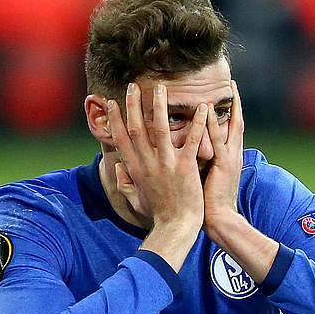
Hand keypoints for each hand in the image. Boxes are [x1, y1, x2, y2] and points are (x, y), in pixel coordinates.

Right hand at [106, 82, 209, 233]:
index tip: (112, 102)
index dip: (115, 118)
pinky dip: (198, 123)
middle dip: (133, 104)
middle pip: (137, 127)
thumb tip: (119, 170)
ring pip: (161, 128)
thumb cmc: (158, 215)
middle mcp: (148, 163)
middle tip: (133, 86)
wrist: (175, 227)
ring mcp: (166, 164)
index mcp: (135, 169)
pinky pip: (192, 140)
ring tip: (161, 88)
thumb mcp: (135, 200)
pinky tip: (202, 107)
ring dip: (160, 106)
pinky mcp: (186, 168)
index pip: (120, 138)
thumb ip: (125, 184)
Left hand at [202, 81, 245, 239]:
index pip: (230, 130)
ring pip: (229, 126)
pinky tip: (206, 108)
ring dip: (227, 106)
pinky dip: (211, 123)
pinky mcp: (222, 164)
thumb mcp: (208, 179)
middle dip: (236, 103)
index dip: (230, 113)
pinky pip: (216, 139)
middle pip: (236, 122)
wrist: (220, 220)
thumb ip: (203, 163)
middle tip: (232, 83)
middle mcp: (233, 155)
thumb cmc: (210, 204)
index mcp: (230, 158)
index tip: (225, 97)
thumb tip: (193, 154)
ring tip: (226, 88)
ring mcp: (230, 158)